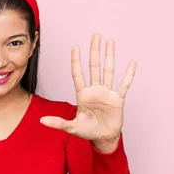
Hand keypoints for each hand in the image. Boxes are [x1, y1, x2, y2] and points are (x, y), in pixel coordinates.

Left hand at [40, 34, 136, 150]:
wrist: (103, 138)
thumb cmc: (87, 131)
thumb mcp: (72, 127)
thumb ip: (58, 123)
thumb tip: (41, 121)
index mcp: (82, 94)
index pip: (78, 74)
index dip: (76, 61)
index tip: (75, 47)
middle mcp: (94, 90)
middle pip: (94, 66)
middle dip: (94, 51)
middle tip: (96, 35)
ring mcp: (107, 93)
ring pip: (108, 71)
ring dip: (109, 57)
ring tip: (110, 42)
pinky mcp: (118, 99)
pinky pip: (124, 84)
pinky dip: (128, 74)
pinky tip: (132, 62)